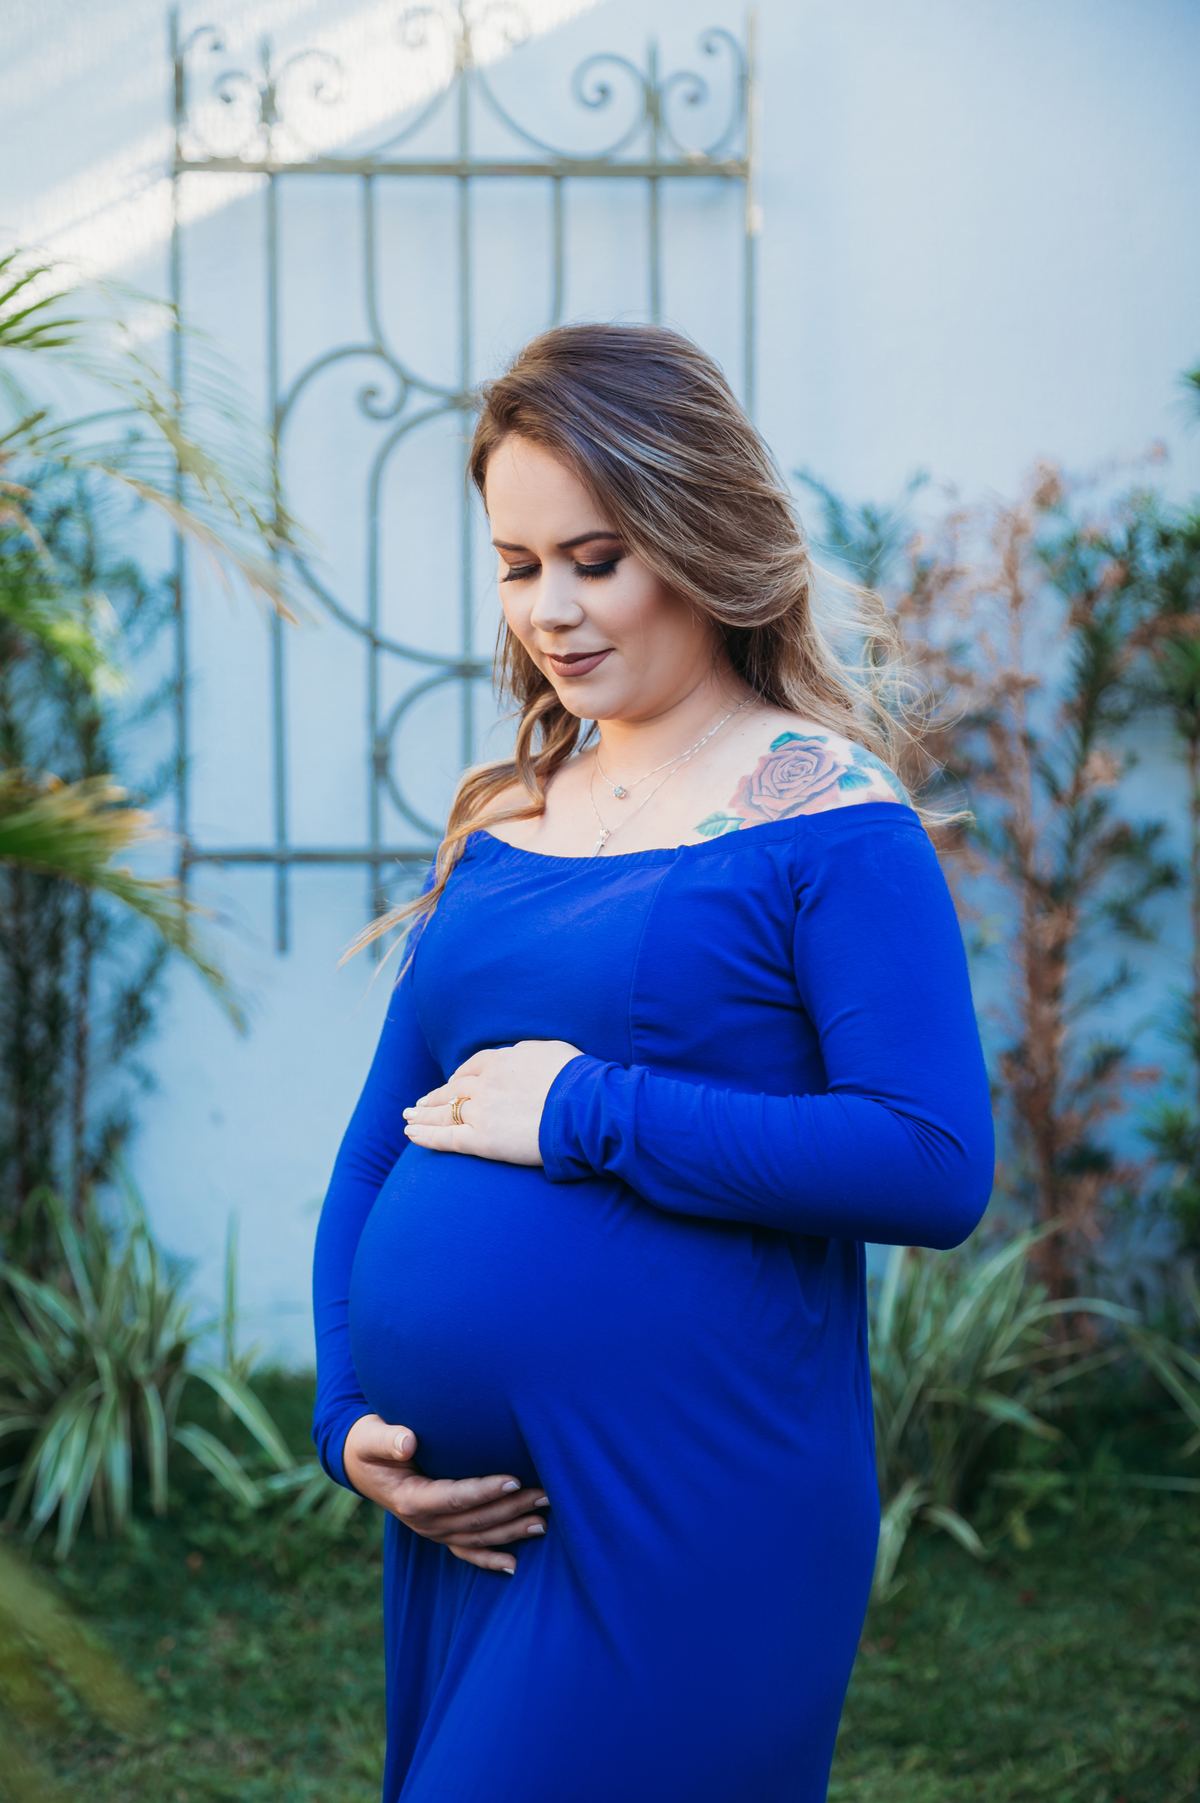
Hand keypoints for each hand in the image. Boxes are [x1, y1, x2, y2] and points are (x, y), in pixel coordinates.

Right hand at [342, 1415, 548, 1574]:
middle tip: (546, 1493)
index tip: (513, 1479)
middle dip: (511, 1508)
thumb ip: (387, 1440)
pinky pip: (466, 1551)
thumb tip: (408, 1442)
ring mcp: (433, 1531)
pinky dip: (490, 1559)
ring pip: (478, 1536)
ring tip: (544, 1521)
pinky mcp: (439, 1532)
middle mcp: (424, 1522)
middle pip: (474, 1520)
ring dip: (512, 1530)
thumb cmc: (369, 1443)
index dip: (484, 1491)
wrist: (359, 1463)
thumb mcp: (370, 1437)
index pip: (454, 1498)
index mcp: (410, 1499)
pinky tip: (514, 1565)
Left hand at [403, 1039, 581, 1164]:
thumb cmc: (578, 1080)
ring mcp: (482, 1111)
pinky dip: (426, 1136)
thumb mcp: (552, 1050)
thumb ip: (530, 1053)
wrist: (584, 1108)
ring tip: (409, 1118)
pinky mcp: (483, 1140)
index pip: (472, 1067)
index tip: (452, 1083)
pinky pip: (446, 1138)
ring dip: (424, 1115)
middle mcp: (486, 1083)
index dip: (459, 1076)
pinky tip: (411, 1135)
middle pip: (453, 1089)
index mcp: (502, 1061)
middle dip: (435, 1096)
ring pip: (445, 1112)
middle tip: (421, 1104)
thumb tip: (523, 1056)